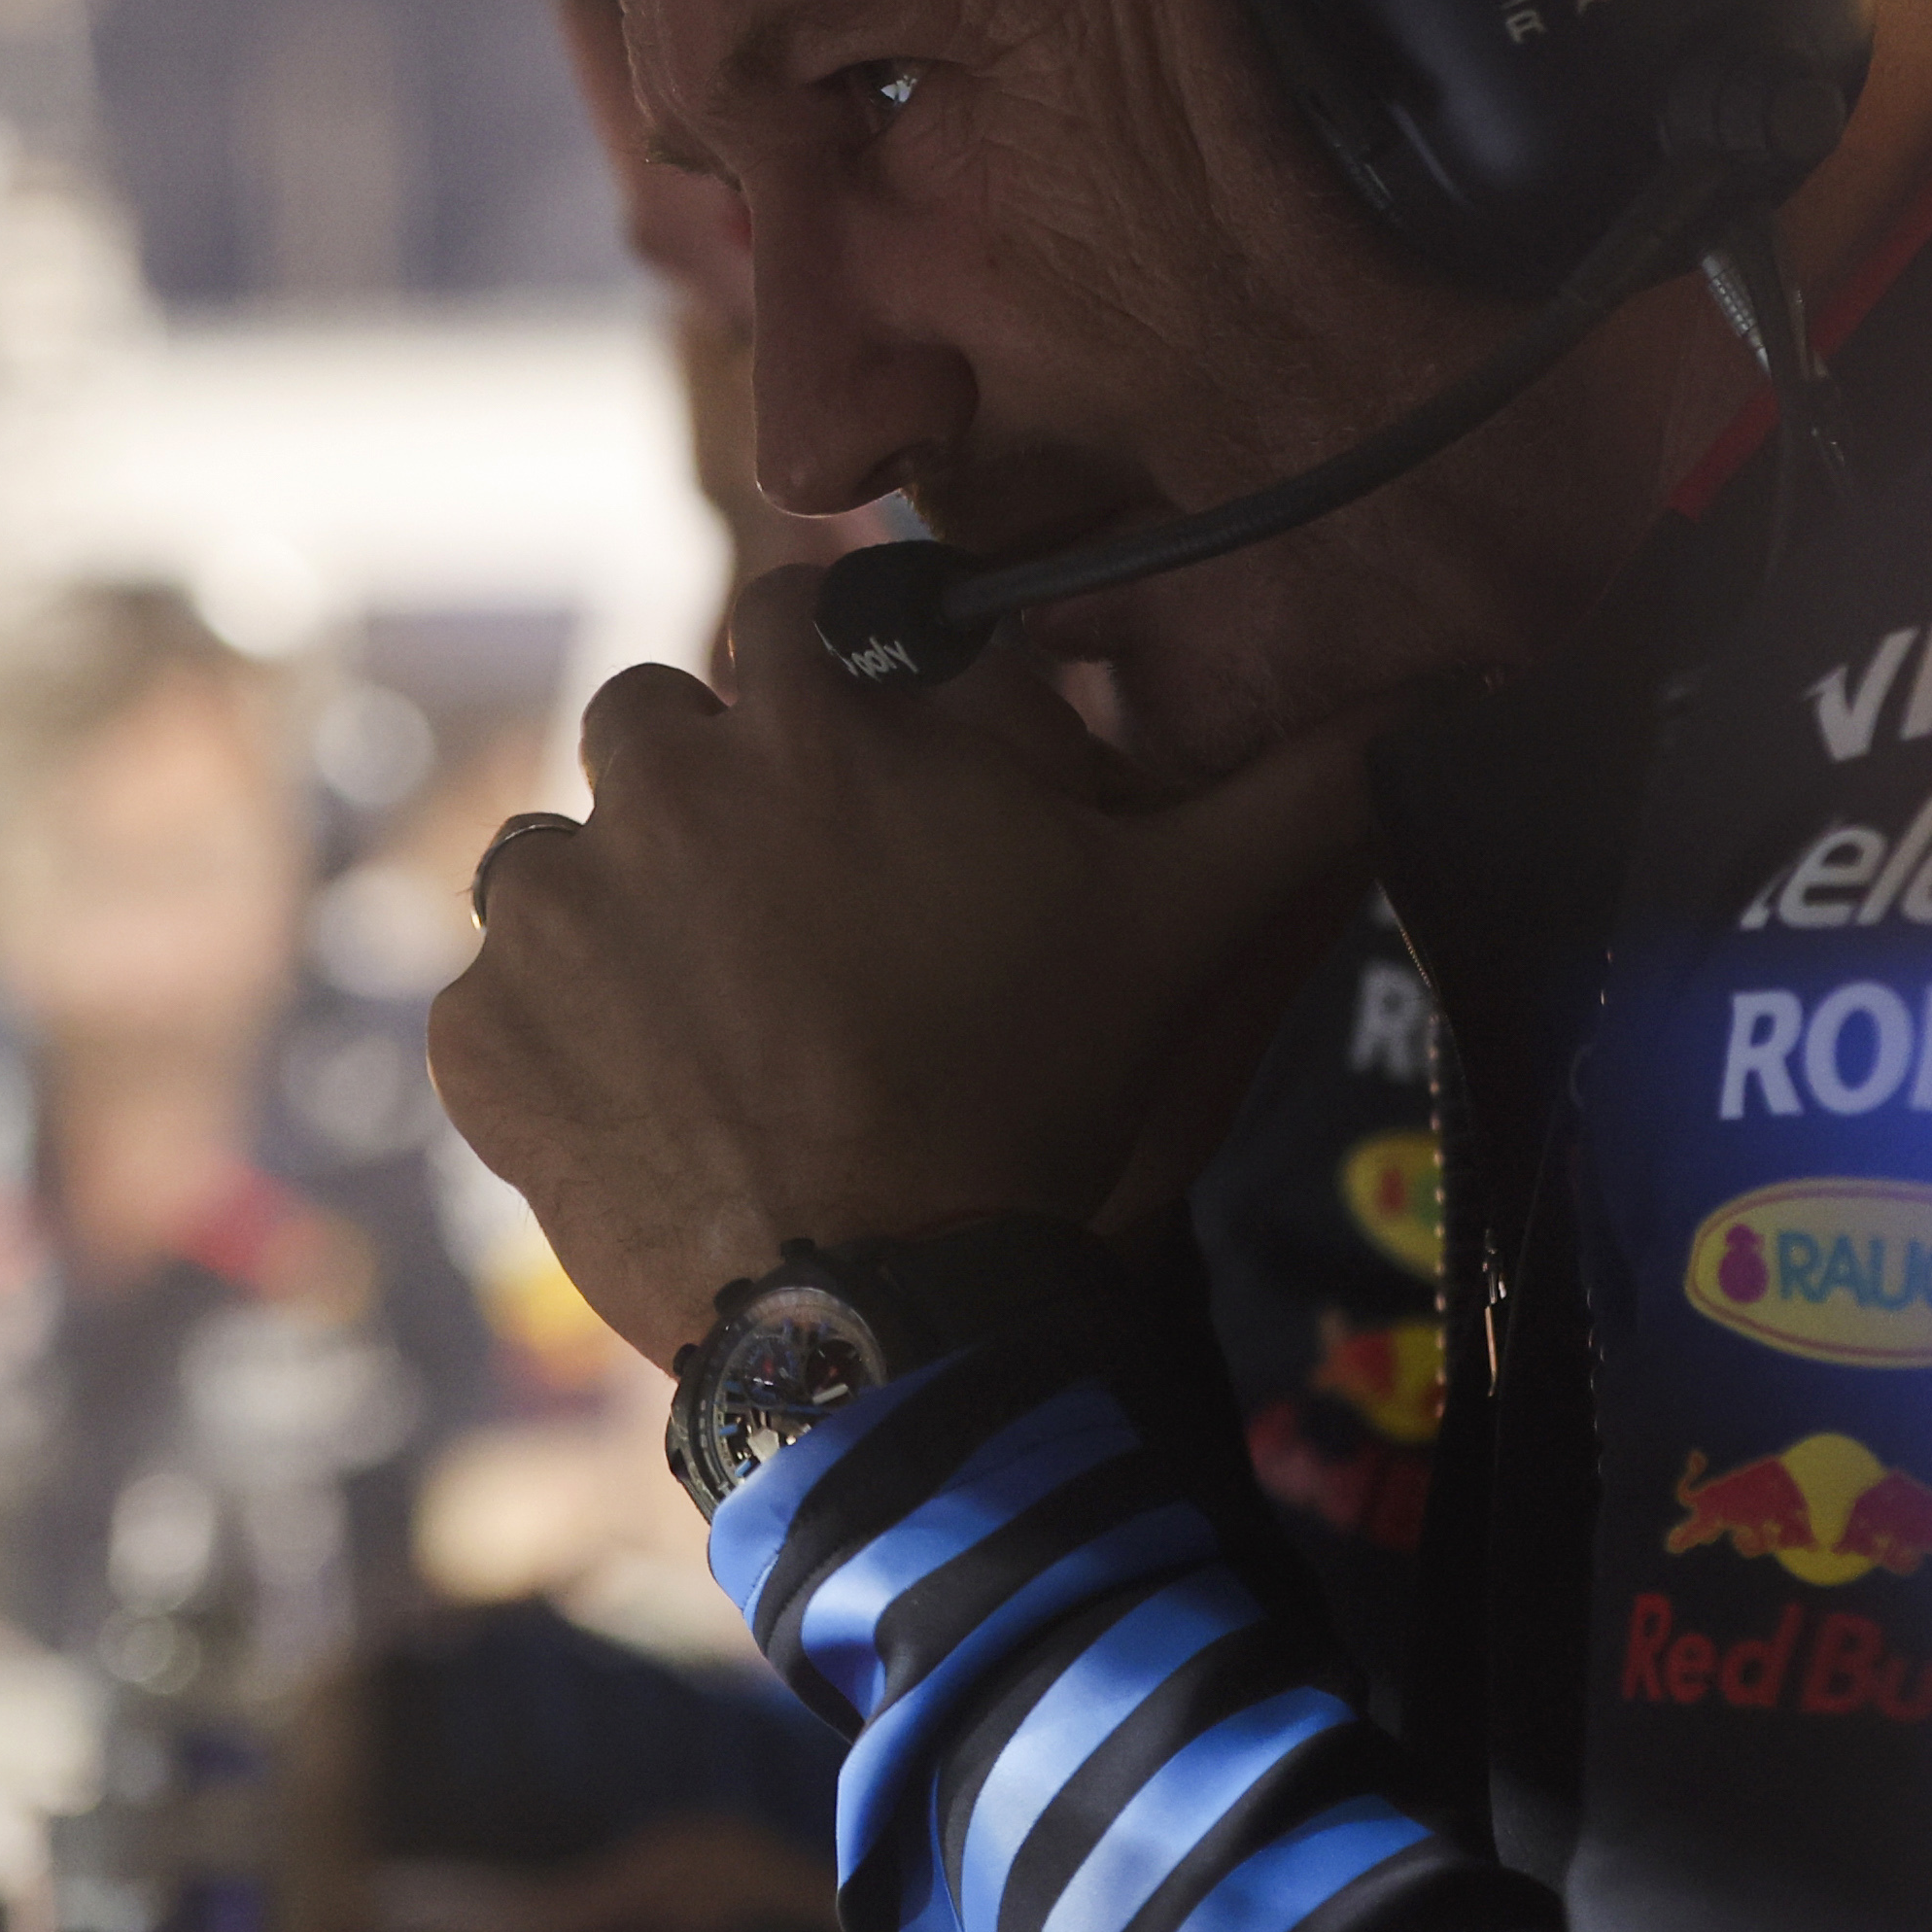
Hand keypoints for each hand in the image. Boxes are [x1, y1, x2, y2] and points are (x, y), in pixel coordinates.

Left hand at [430, 566, 1377, 1359]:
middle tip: (809, 912)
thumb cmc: (1039, 1090)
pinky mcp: (480, 1043)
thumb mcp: (1189, 922)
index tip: (881, 769)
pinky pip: (498, 998)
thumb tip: (1451, 689)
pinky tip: (659, 1101)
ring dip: (628, 908)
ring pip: (562, 855)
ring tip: (727, 1016)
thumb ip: (1307, 784)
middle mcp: (646, 784)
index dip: (843, 687)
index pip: (794, 612)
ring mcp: (547, 918)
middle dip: (723, 789)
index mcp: (804, 719)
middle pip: (662, 724)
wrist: (886, 1319)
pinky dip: (560, 1038)